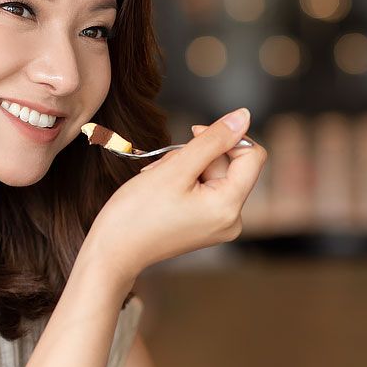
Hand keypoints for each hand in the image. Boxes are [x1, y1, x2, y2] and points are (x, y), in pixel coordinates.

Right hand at [87, 108, 265, 283]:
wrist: (114, 251)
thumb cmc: (137, 213)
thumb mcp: (176, 167)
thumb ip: (213, 140)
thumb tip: (243, 116)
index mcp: (229, 207)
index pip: (253, 155)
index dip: (227, 137)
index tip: (195, 134)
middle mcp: (232, 219)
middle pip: (230, 165)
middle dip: (198, 157)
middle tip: (166, 170)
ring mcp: (219, 224)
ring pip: (214, 175)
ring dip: (186, 168)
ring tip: (160, 182)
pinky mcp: (207, 225)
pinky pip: (206, 190)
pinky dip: (185, 182)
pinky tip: (163, 190)